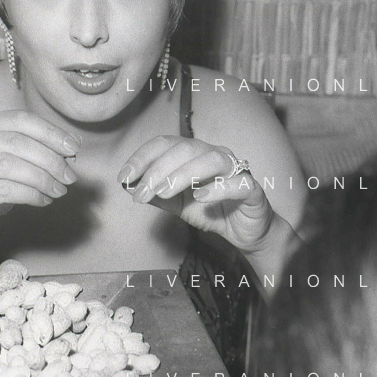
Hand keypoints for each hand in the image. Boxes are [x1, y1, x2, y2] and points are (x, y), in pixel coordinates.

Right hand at [0, 110, 79, 246]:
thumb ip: (35, 151)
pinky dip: (30, 195)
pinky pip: (5, 191)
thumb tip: (72, 145)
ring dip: (42, 178)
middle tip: (69, 175)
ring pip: (10, 165)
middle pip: (16, 142)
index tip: (73, 147)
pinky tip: (43, 200)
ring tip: (59, 190)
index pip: (19, 119)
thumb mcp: (11, 165)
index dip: (49, 131)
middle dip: (49, 158)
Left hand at [118, 137, 279, 255]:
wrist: (245, 232)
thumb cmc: (211, 211)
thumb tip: (129, 186)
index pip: (165, 144)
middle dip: (158, 170)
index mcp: (195, 153)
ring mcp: (236, 169)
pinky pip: (237, 182)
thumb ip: (156, 194)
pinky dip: (217, 187)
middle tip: (142, 194)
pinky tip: (200, 198)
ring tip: (163, 194)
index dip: (142, 157)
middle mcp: (215, 154)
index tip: (124, 177)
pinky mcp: (252, 189)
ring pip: (210, 160)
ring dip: (182, 176)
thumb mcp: (177, 205)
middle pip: (184, 149)